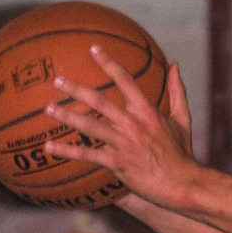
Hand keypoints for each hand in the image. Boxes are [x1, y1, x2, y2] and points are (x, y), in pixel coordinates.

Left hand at [43, 49, 199, 209]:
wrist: (183, 183)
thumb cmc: (182, 153)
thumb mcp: (182, 119)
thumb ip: (177, 91)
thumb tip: (175, 65)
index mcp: (147, 110)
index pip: (125, 80)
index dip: (108, 63)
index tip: (93, 49)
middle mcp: (133, 123)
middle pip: (99, 101)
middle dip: (76, 89)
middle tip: (57, 80)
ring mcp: (124, 143)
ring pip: (89, 126)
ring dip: (66, 116)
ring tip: (48, 108)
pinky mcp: (117, 163)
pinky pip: (87, 155)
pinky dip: (67, 151)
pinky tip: (49, 148)